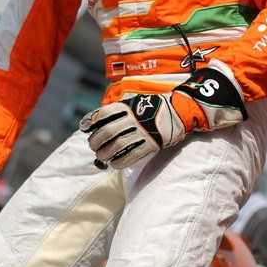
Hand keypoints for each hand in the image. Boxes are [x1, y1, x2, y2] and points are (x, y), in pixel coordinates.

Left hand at [79, 62, 244, 168]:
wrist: (182, 110)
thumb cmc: (155, 107)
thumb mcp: (136, 102)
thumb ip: (119, 110)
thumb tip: (95, 120)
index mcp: (129, 106)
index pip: (104, 113)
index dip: (91, 121)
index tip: (83, 127)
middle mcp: (135, 118)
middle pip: (108, 131)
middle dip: (96, 140)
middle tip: (93, 146)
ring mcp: (144, 132)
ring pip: (117, 145)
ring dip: (105, 153)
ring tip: (101, 156)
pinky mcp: (152, 144)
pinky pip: (132, 155)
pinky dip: (120, 161)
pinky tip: (114, 164)